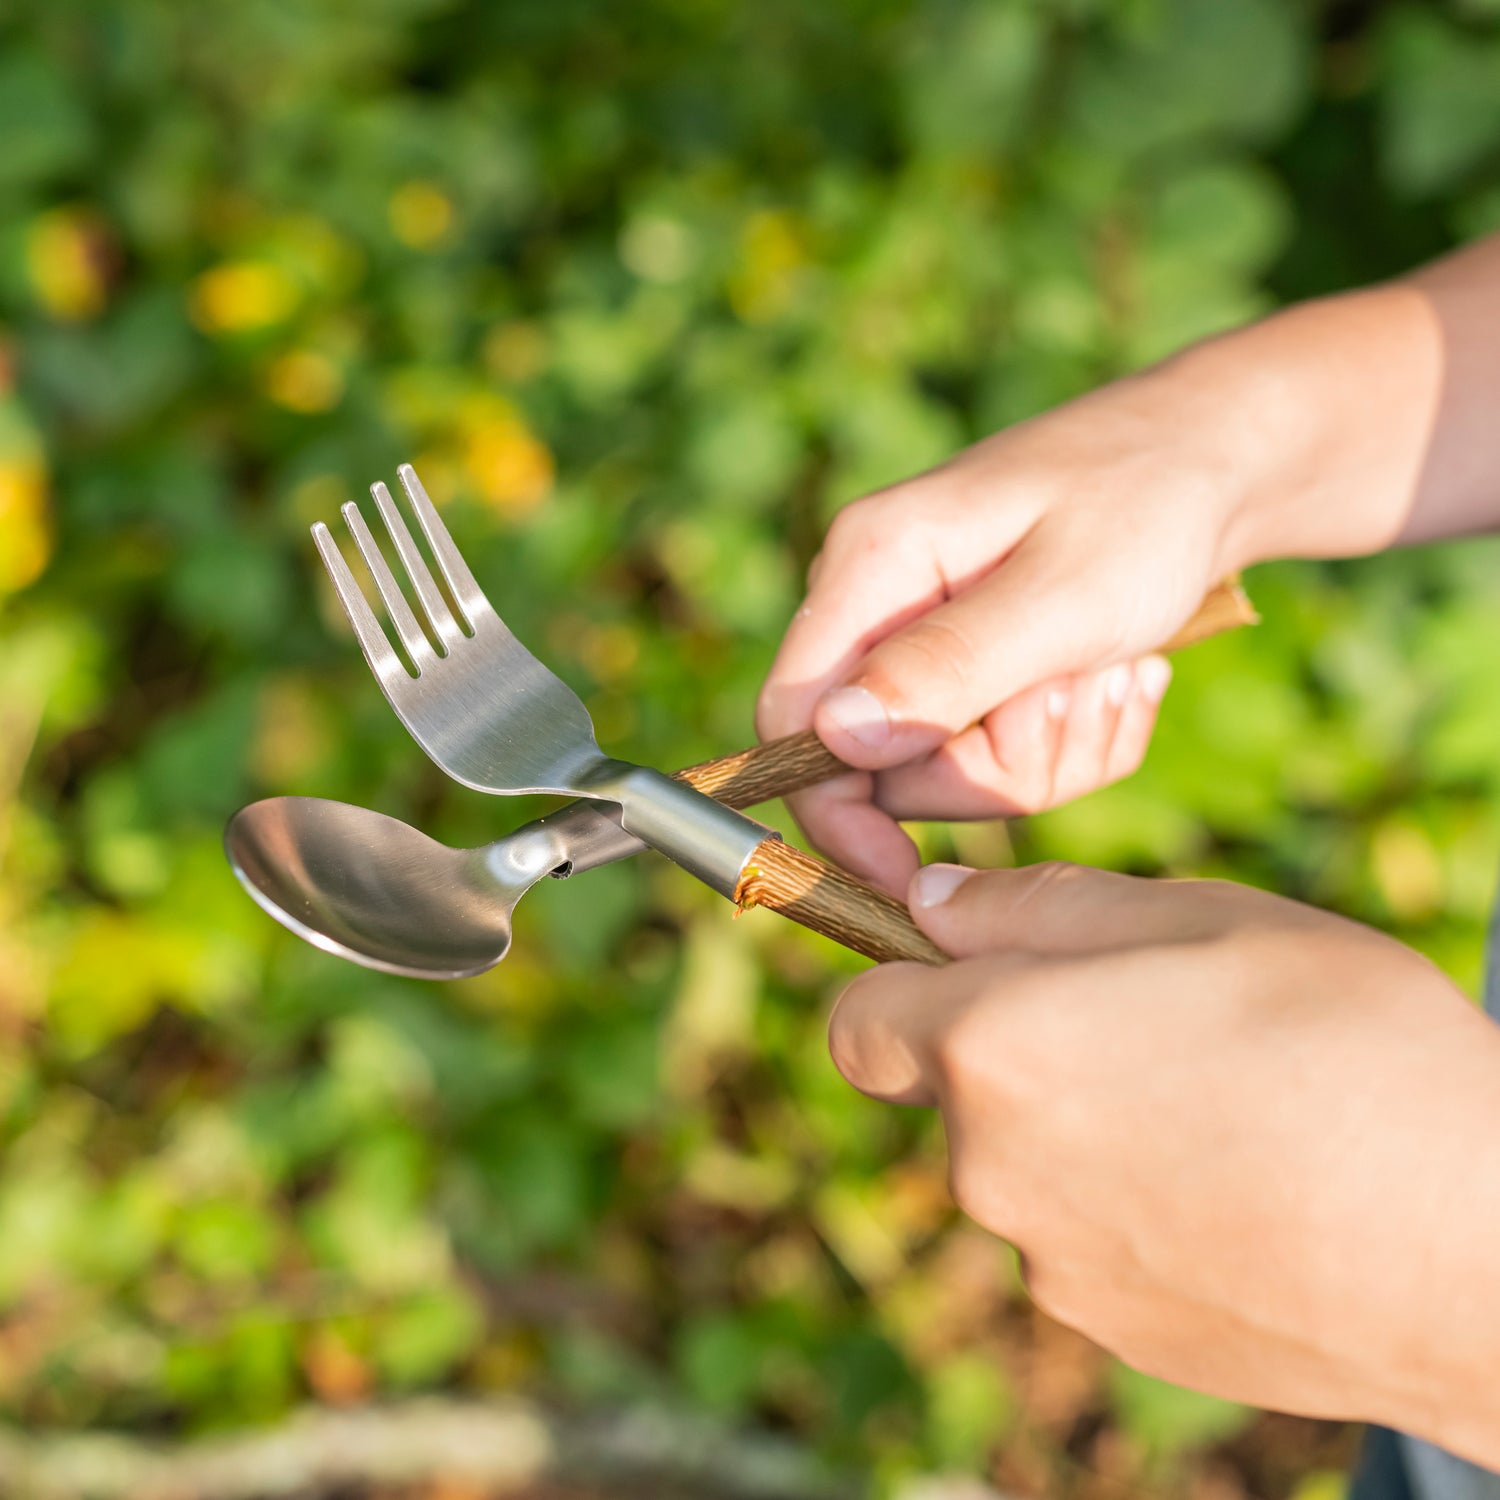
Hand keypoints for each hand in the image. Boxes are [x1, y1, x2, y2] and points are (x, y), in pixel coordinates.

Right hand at [757, 278, 1456, 893]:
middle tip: (1081, 694)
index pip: (792, 717)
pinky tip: (1125, 675)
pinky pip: (1007, 756)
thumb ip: (946, 669)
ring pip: (956, 770)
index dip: (835, 811)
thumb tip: (835, 740)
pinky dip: (1077, 737)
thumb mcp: (1061, 596)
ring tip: (1119, 672)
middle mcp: (881, 605)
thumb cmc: (1148, 506)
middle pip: (887, 767)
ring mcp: (929, 638)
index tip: (906, 878)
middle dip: (997, 764)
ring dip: (1052, 749)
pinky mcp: (979, 665)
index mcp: (871, 565)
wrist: (1225, 461)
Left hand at [830, 862, 1499, 1464]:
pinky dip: (1128, 1206)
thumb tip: (932, 905)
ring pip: (1022, 1166)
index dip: (901, 984)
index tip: (970, 966)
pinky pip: (1083, 1241)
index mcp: (992, 1049)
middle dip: (1011, 1047)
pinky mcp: (1112, 1331)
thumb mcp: (1204, 919)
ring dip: (1080, 1126)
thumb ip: (1043, 906)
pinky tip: (1238, 1185)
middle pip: (949, 1091)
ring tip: (1219, 1105)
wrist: (1482, 1258)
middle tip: (1147, 1021)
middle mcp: (990, 1169)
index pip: (858, 1022)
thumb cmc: (1351, 1051)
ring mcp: (1049, 1266)